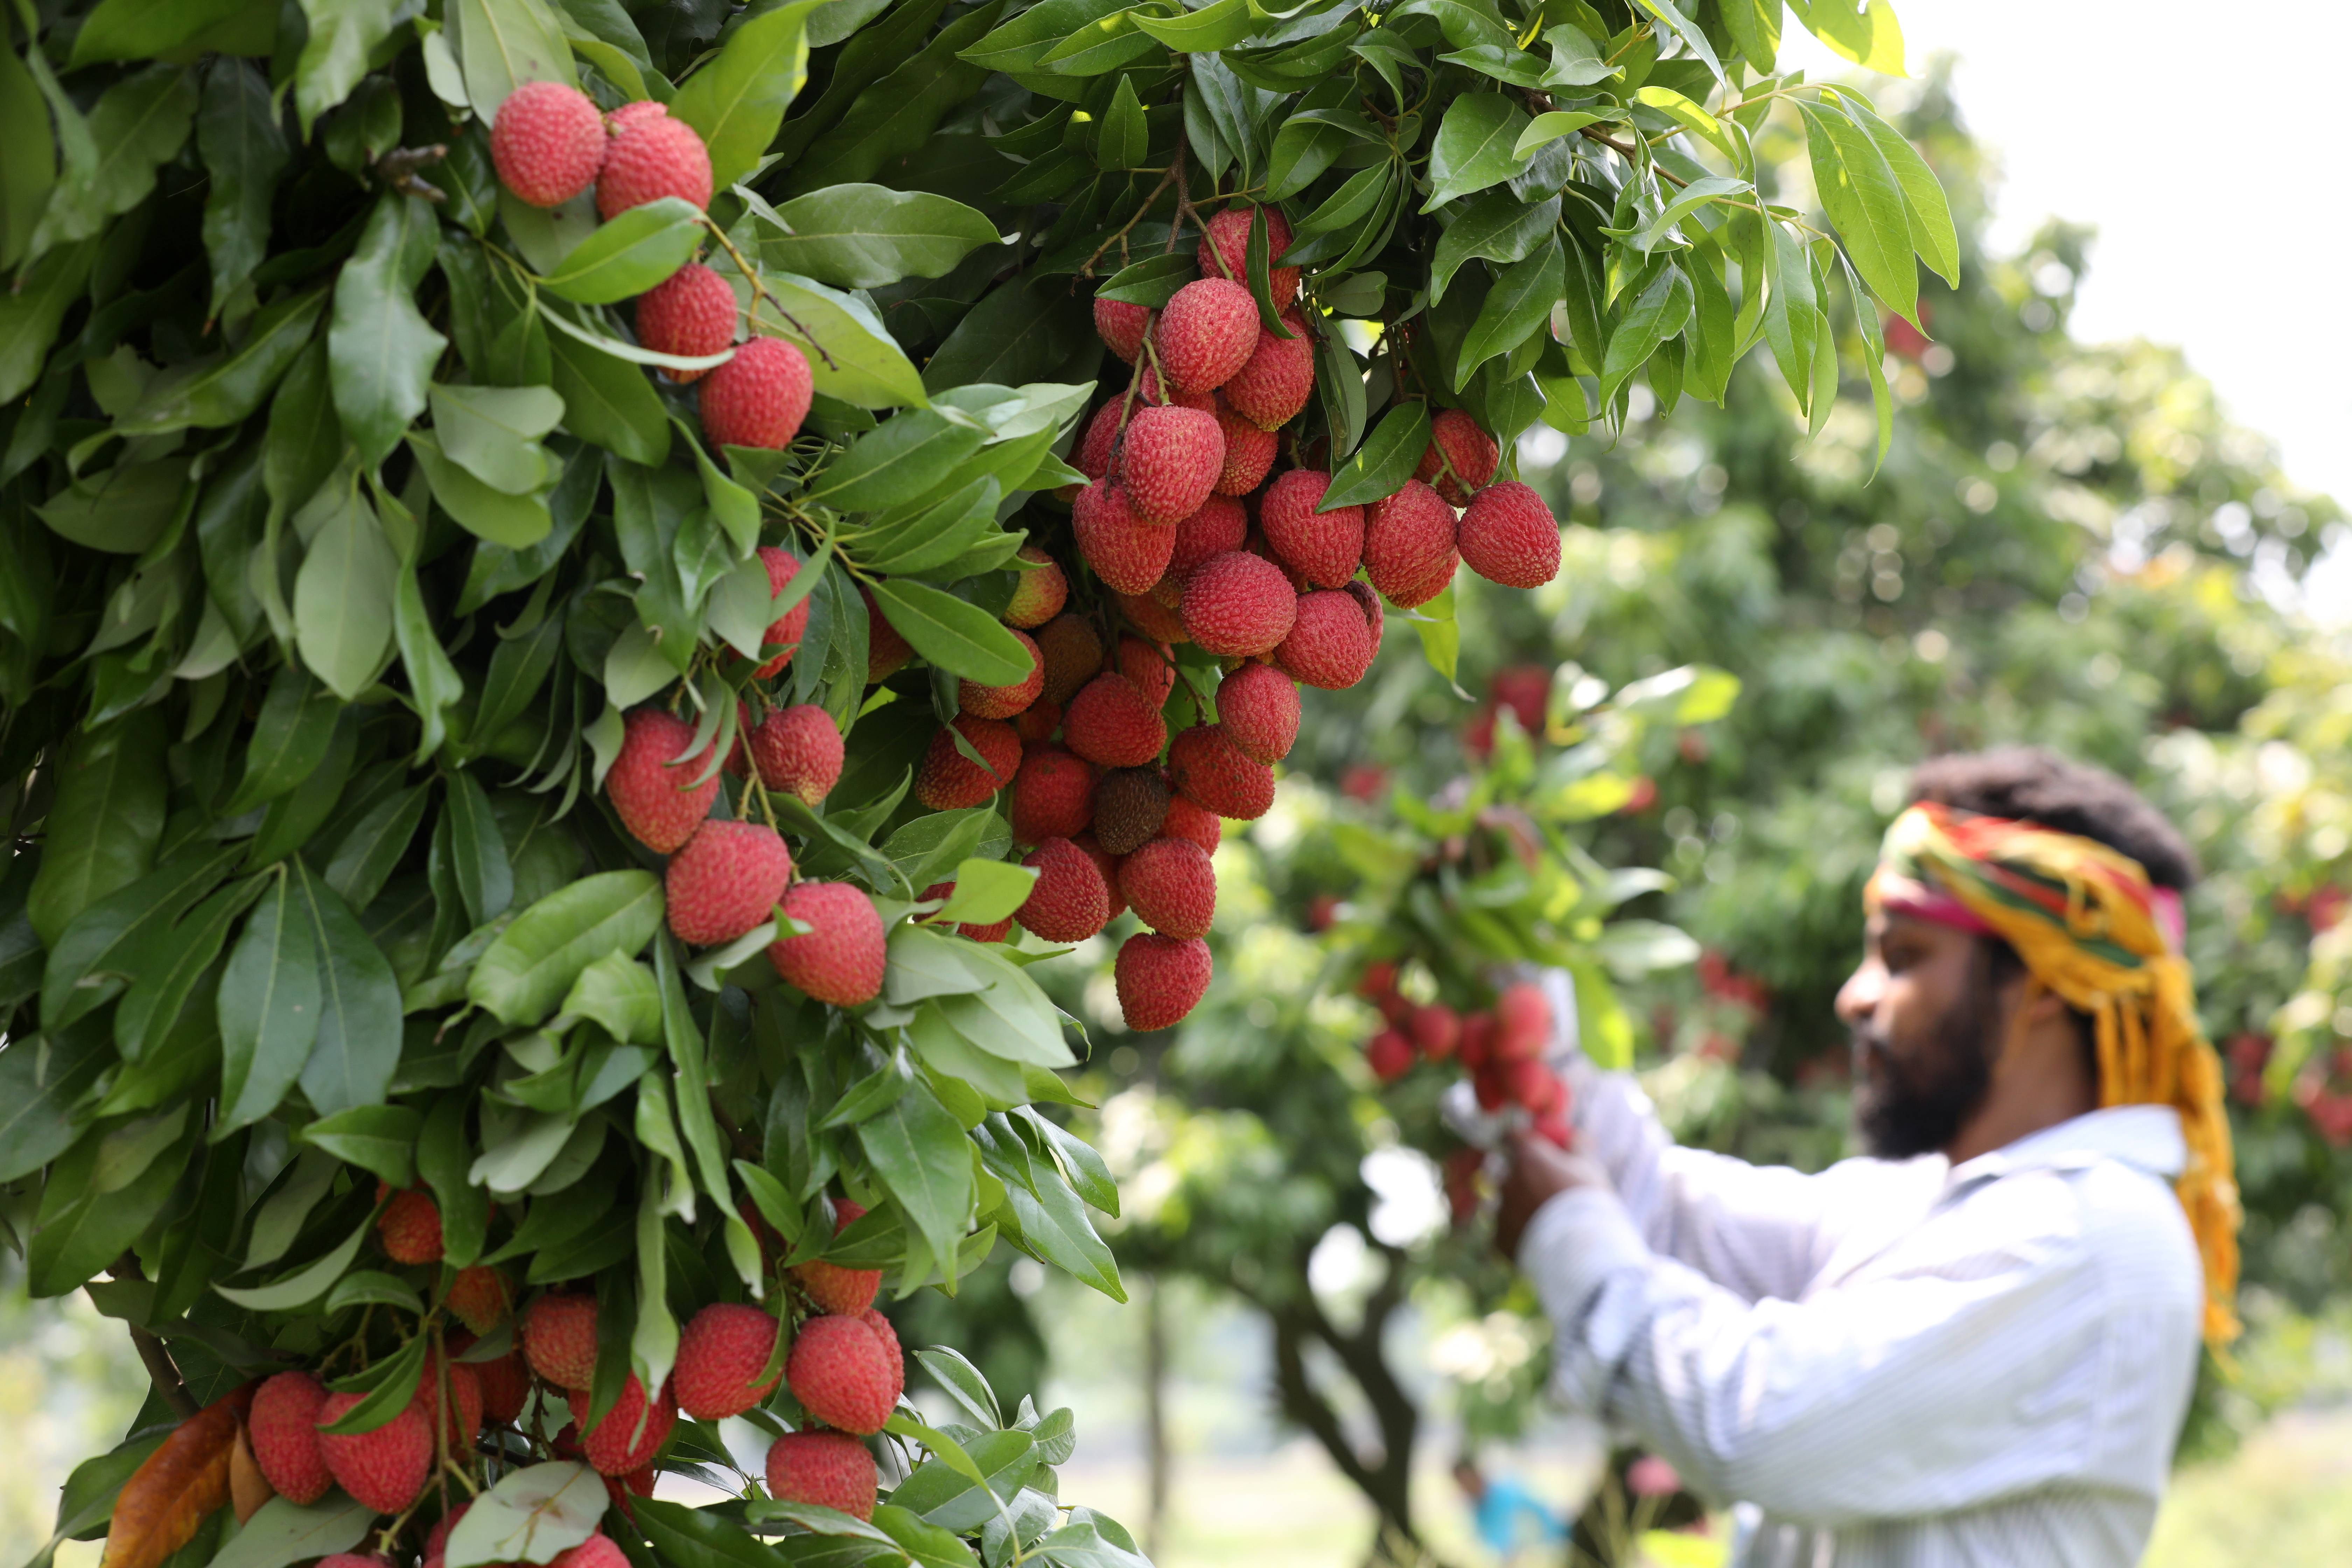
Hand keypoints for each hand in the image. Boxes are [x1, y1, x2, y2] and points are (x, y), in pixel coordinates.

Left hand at [1494, 1131, 1609, 1261]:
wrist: (1580, 1249)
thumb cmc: (1587, 1203)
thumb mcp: (1589, 1168)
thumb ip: (1577, 1147)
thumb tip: (1574, 1136)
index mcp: (1526, 1158)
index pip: (1512, 1137)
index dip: (1522, 1142)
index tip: (1533, 1150)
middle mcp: (1507, 1181)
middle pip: (1511, 1174)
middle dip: (1526, 1180)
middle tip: (1548, 1194)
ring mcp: (1500, 1211)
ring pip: (1508, 1204)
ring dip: (1522, 1208)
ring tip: (1550, 1224)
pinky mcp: (1499, 1238)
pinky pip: (1507, 1231)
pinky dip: (1520, 1233)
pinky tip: (1542, 1242)